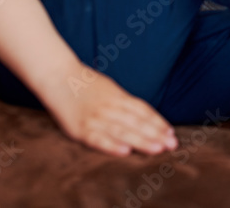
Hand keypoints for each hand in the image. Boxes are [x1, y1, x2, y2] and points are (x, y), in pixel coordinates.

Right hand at [45, 67, 177, 156]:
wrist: (58, 76)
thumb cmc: (86, 85)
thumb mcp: (110, 89)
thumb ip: (124, 103)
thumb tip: (144, 116)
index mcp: (118, 97)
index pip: (143, 111)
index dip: (158, 123)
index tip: (172, 134)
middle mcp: (110, 107)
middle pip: (136, 122)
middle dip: (156, 134)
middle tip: (172, 145)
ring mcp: (95, 118)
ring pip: (122, 131)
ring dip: (141, 141)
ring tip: (157, 149)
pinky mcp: (80, 129)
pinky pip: (98, 139)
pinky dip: (112, 145)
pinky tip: (125, 152)